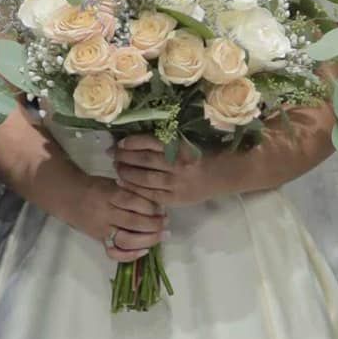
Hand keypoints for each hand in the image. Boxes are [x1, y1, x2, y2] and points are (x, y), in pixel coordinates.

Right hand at [74, 175, 166, 259]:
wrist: (69, 197)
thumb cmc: (95, 187)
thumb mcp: (113, 182)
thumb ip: (132, 191)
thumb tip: (157, 203)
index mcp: (109, 194)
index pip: (133, 202)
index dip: (151, 207)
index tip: (163, 208)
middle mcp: (105, 213)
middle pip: (133, 223)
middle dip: (154, 225)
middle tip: (167, 223)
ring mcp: (102, 229)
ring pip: (126, 240)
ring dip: (148, 240)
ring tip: (162, 236)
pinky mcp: (99, 240)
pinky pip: (114, 253)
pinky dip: (130, 256)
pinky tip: (144, 251)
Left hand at [114, 136, 233, 209]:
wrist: (226, 175)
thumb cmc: (205, 154)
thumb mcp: (188, 142)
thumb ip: (166, 142)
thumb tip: (136, 139)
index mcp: (182, 148)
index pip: (151, 143)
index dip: (132, 142)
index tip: (120, 141)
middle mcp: (179, 166)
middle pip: (145, 160)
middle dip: (124, 157)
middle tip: (111, 153)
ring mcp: (177, 184)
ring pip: (145, 178)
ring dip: (126, 172)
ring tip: (116, 167)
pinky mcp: (175, 199)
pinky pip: (150, 194)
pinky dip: (134, 188)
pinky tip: (123, 183)